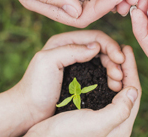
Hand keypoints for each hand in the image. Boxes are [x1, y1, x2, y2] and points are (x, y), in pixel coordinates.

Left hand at [7, 30, 129, 128]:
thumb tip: (96, 47)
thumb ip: (71, 50)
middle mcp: (72, 50)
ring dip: (114, 69)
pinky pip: (100, 73)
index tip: (120, 60)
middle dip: (114, 59)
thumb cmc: (35, 88)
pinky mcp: (81, 79)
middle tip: (119, 75)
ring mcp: (77, 64)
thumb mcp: (48, 62)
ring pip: (103, 61)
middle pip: (102, 48)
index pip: (95, 36)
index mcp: (64, 41)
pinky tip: (114, 86)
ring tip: (118, 83)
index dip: (110, 46)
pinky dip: (109, 77)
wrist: (27, 112)